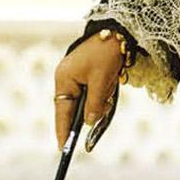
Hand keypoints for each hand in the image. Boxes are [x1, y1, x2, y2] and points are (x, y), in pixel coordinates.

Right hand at [53, 33, 125, 149]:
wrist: (118, 31)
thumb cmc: (106, 54)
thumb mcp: (102, 82)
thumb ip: (94, 105)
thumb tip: (88, 124)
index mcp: (64, 79)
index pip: (62, 111)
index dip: (63, 130)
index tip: (64, 148)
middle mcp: (66, 79)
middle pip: (75, 107)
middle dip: (91, 110)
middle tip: (99, 110)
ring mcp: (76, 76)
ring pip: (88, 101)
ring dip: (101, 98)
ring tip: (111, 81)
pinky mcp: (86, 74)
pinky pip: (93, 92)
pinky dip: (103, 92)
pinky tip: (111, 80)